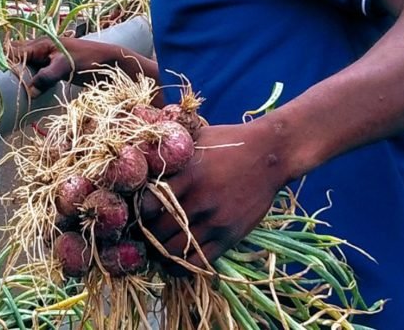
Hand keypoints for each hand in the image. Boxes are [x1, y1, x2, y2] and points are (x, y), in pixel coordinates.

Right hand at [8, 37, 121, 96]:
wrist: (110, 61)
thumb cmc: (89, 60)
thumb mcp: (66, 67)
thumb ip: (46, 77)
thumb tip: (30, 91)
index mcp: (41, 44)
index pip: (14, 51)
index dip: (2, 61)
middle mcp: (41, 49)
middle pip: (16, 58)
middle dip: (8, 69)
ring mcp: (47, 59)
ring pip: (25, 66)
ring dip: (19, 77)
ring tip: (8, 91)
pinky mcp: (53, 69)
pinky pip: (35, 73)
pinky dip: (30, 81)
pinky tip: (26, 92)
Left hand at [139, 120, 295, 274]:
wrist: (270, 155)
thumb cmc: (228, 143)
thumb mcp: (195, 138)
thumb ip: (169, 150)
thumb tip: (138, 152)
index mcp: (186, 174)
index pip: (146, 205)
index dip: (135, 212)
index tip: (133, 211)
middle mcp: (199, 200)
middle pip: (157, 232)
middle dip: (144, 236)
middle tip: (139, 235)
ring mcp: (215, 221)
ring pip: (174, 251)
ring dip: (159, 254)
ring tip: (155, 248)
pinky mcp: (229, 236)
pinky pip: (199, 262)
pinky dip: (181, 266)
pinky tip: (175, 260)